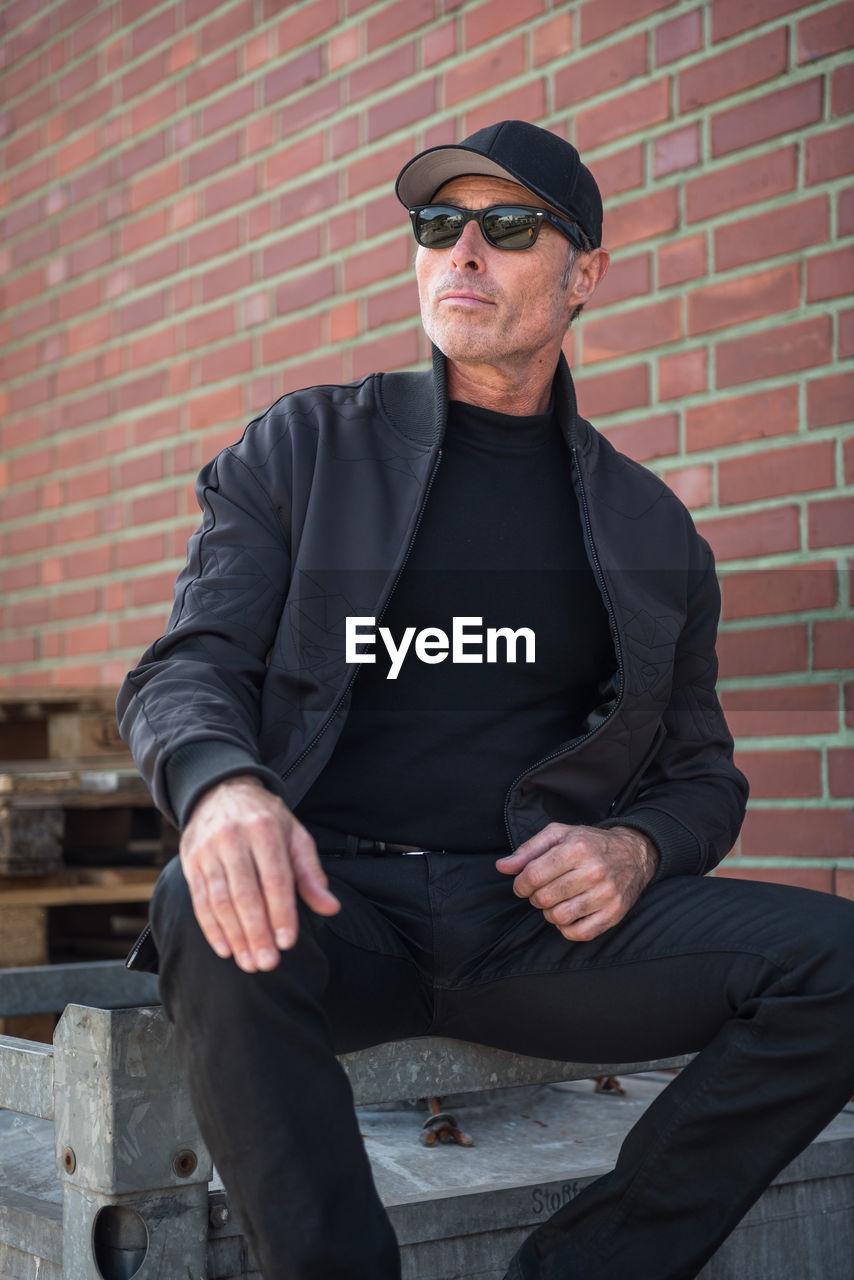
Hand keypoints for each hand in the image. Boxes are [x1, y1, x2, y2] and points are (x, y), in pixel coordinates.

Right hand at [179, 776, 339, 971]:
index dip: (281, 913)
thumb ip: (310, 873)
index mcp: (264, 829)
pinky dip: (212, 928)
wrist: (219, 791)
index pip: (275, 878)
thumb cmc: (265, 819)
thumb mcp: (295, 835)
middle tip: (268, 963)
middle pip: (245, 894)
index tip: (288, 943)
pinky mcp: (191, 862)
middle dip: (257, 933)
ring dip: (235, 936)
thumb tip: (331, 908)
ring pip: (221, 901)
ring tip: (248, 963)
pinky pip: (200, 900)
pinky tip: (225, 948)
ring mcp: (208, 850)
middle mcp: (232, 838)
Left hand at [496, 823, 659, 941]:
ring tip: (555, 901)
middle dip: (535, 898)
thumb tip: (502, 867)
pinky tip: (568, 914)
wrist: (634, 853)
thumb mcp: (559, 835)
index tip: (522, 885)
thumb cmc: (590, 843)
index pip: (533, 875)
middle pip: (544, 898)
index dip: (520, 884)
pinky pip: (579, 933)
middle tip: (541, 891)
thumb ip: (528, 850)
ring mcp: (606, 894)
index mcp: (577, 848)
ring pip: (559, 917)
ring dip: (550, 913)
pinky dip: (566, 928)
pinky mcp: (614, 913)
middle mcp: (594, 871)